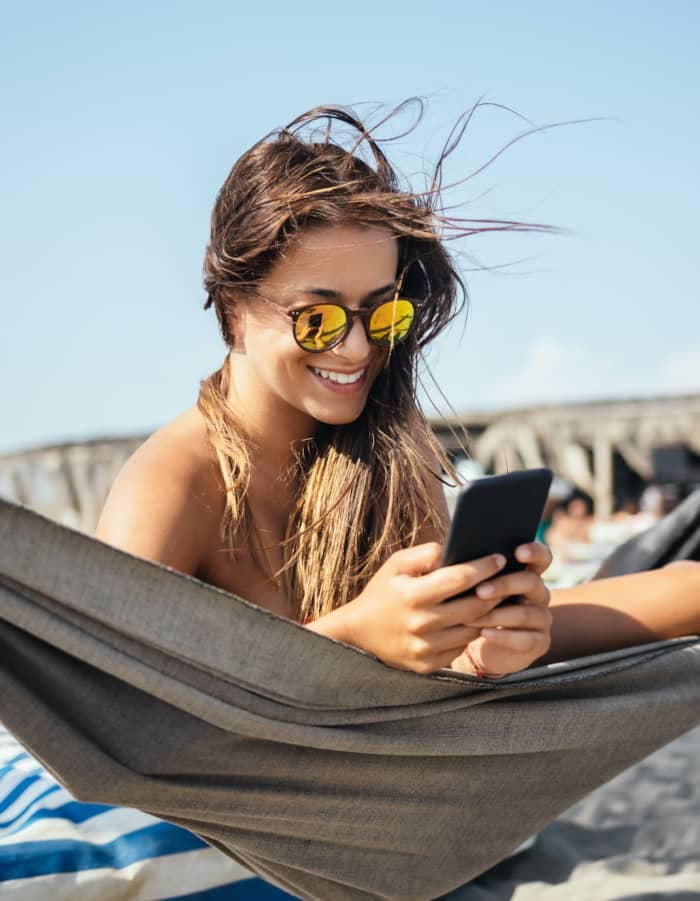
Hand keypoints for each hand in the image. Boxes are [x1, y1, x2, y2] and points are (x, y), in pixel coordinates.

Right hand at [314, 542, 508, 673]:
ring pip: (472, 630)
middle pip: (475, 607)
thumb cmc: (382, 592)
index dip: (483, 567)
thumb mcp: (396, 565)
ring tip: (497, 599)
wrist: (359, 634)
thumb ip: (425, 554)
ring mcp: (426, 648)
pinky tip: (475, 620)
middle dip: (495, 591)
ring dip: (487, 614)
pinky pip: (461, 647)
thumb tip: (453, 549)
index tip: (499, 558)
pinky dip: (470, 632)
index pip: (460, 579)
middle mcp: (422, 624)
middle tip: (507, 579)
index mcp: (413, 595)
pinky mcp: (429, 665)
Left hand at [453, 541, 552, 677]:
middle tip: (479, 591)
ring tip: (470, 618)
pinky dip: (503, 636)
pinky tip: (484, 633)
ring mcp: (542, 619)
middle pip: (531, 582)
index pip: (541, 557)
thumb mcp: (474, 587)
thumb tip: (449, 555)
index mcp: (527, 573)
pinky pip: (526, 639)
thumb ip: (472, 570)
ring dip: (495, 615)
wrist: (481, 647)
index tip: (518, 552)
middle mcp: (539, 594)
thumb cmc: (476, 608)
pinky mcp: (540, 643)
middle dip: (504, 585)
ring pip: (525, 613)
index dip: (534, 552)